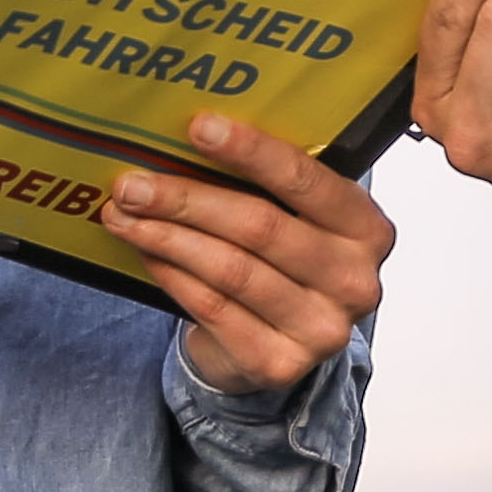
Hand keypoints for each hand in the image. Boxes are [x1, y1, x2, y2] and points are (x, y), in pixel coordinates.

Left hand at [97, 112, 392, 393]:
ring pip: (230, 269)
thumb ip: (268, 184)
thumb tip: (193, 136)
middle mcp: (354, 281)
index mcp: (366, 229)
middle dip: (187, 200)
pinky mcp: (278, 363)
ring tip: (125, 216)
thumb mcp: (298, 217)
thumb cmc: (285, 263)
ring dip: (167, 238)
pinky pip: (212, 307)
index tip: (199, 128)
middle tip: (134, 184)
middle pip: (260, 226)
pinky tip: (146, 253)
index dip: (251, 151)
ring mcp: (320, 329)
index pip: (305, 180)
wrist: (283, 343)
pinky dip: (172, 275)